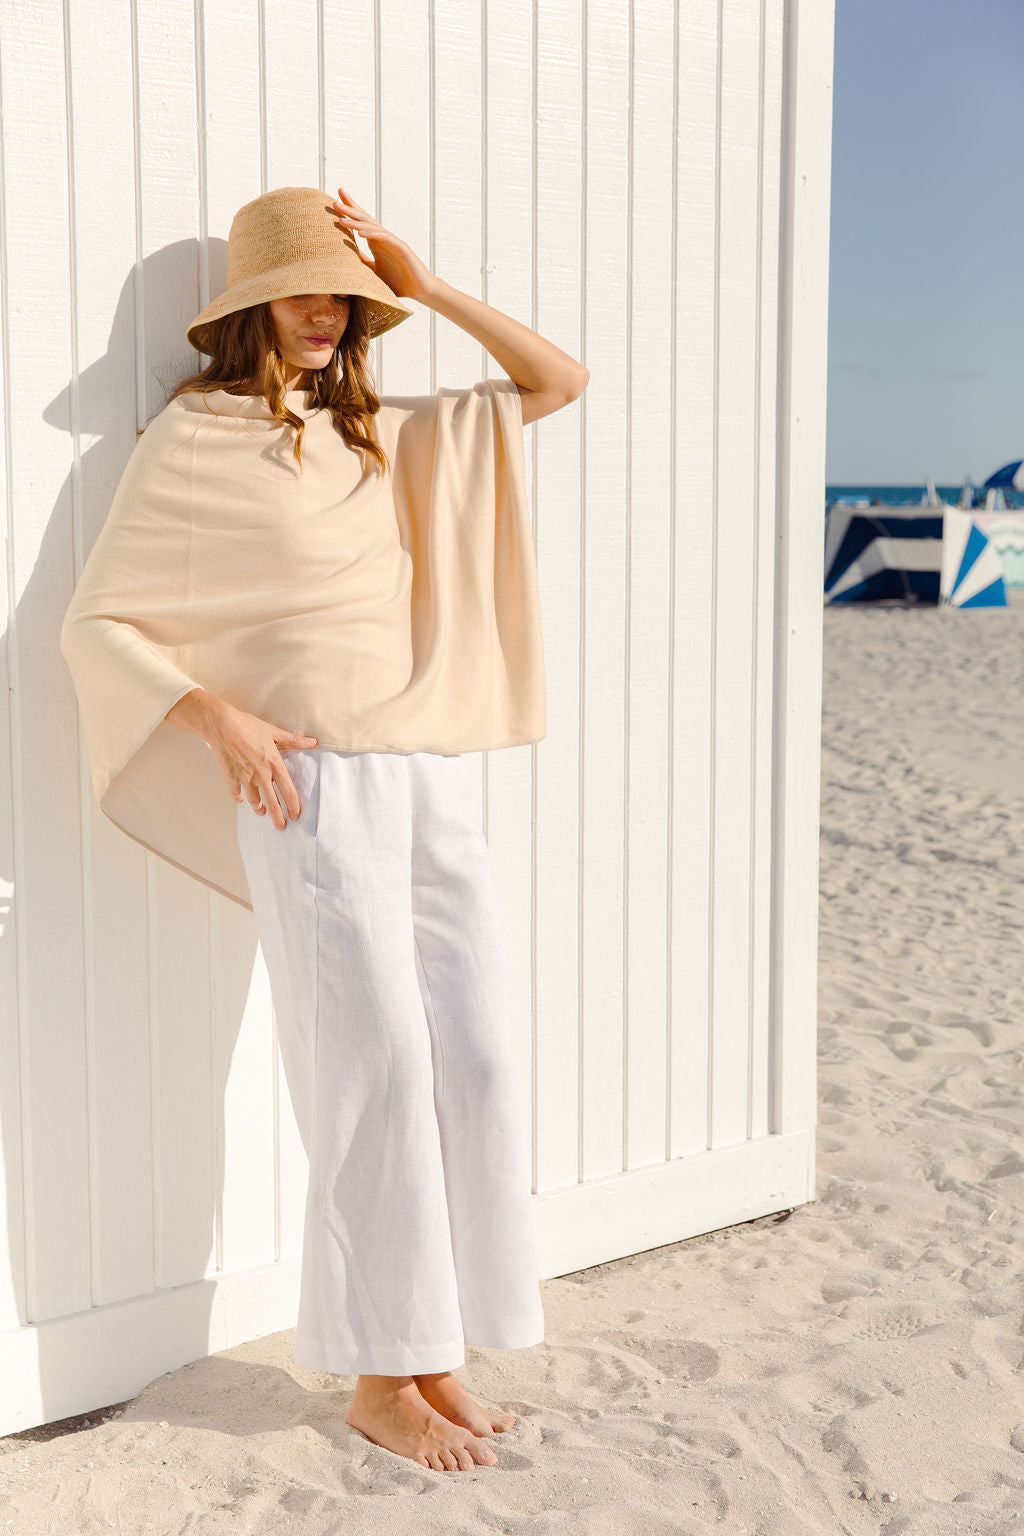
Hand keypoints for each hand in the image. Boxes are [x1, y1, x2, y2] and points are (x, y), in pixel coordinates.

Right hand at [166, 689, 316, 828]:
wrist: (222, 725)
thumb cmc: (248, 725)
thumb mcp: (273, 732)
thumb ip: (294, 740)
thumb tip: (313, 742)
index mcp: (274, 765)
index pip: (288, 791)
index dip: (293, 806)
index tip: (296, 816)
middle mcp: (261, 775)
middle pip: (272, 802)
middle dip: (278, 818)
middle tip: (281, 827)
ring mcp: (245, 778)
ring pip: (254, 800)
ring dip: (259, 808)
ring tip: (262, 813)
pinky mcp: (230, 777)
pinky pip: (236, 792)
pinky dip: (238, 798)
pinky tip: (240, 800)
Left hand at [329, 185, 435, 301]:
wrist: (420, 290)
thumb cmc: (399, 282)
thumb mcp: (374, 272)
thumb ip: (363, 263)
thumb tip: (345, 258)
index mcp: (376, 242)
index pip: (361, 222)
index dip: (350, 209)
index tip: (334, 199)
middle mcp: (384, 238)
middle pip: (365, 220)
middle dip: (350, 209)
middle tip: (334, 201)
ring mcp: (393, 242)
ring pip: (372, 228)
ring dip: (356, 222)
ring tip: (341, 218)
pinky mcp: (402, 248)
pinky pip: (385, 239)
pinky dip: (373, 234)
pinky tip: (361, 233)